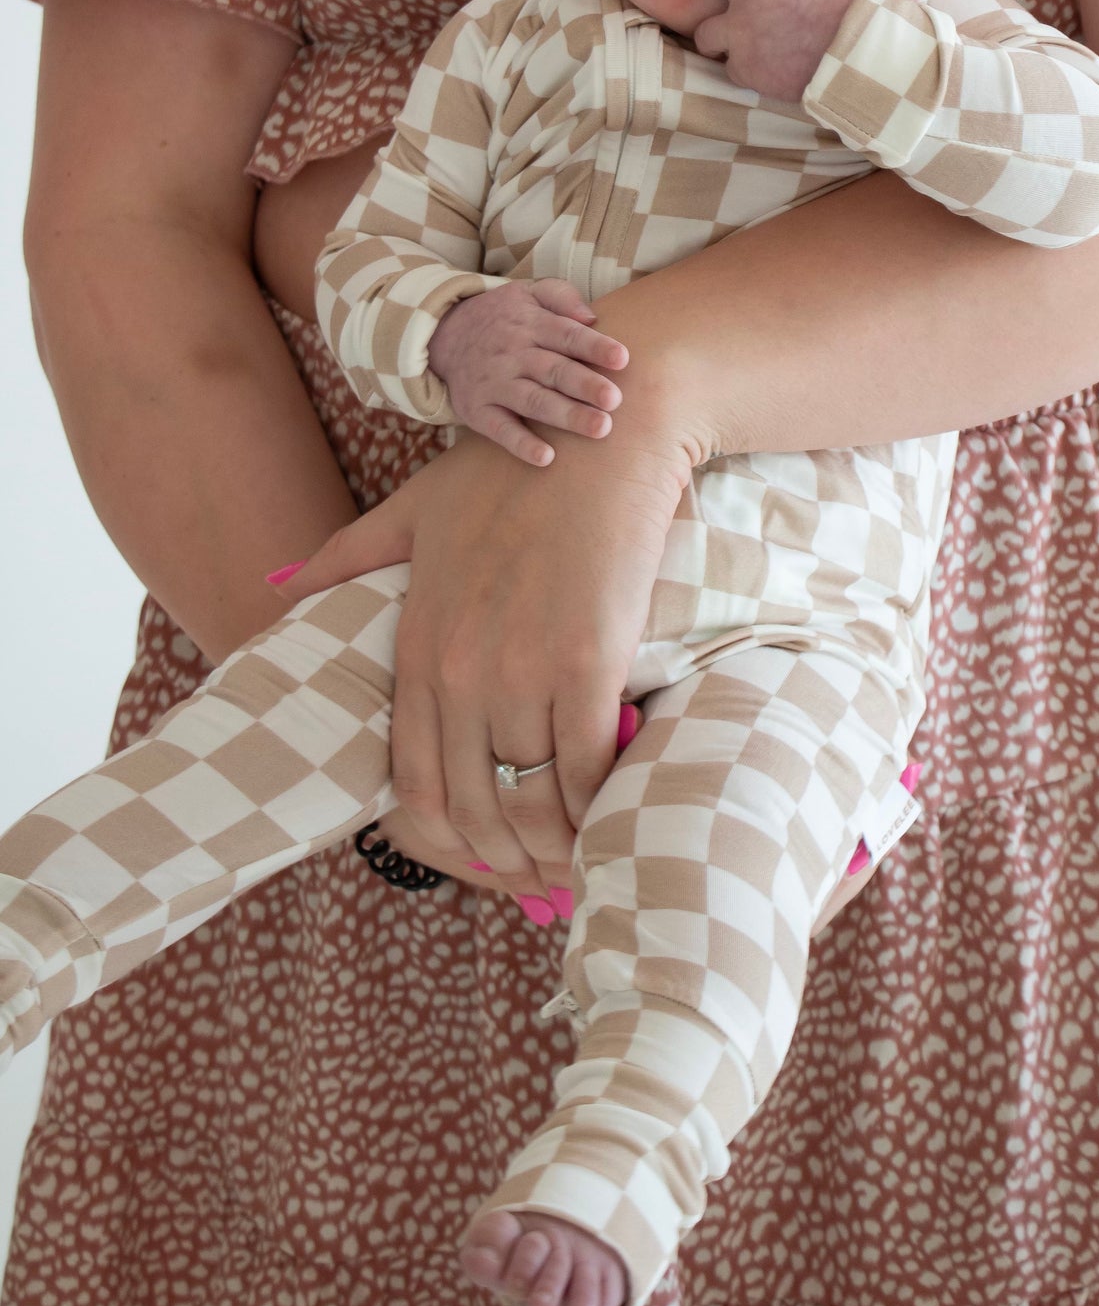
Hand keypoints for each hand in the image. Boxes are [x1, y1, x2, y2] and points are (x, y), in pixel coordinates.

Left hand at [273, 412, 690, 907]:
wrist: (600, 429)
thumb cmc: (513, 467)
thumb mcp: (411, 509)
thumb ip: (345, 558)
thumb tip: (276, 588)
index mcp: (418, 647)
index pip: (415, 788)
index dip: (448, 843)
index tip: (483, 859)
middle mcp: (459, 671)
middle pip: (474, 810)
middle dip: (506, 861)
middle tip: (540, 876)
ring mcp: (522, 670)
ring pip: (532, 802)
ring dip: (557, 846)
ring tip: (581, 855)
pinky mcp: (588, 662)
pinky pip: (588, 768)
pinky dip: (601, 803)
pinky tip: (615, 808)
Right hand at [429, 278, 628, 466]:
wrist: (443, 335)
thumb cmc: (503, 317)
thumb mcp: (528, 291)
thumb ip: (562, 296)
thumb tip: (592, 317)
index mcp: (531, 324)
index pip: (567, 335)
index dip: (594, 347)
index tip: (622, 359)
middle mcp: (514, 354)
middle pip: (554, 371)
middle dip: (586, 386)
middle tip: (615, 400)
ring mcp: (495, 384)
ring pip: (534, 401)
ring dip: (566, 416)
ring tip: (600, 428)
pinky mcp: (478, 410)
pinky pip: (500, 429)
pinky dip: (521, 444)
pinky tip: (546, 457)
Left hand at [692, 0, 855, 99]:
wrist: (852, 55)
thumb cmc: (848, 20)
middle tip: (733, 12)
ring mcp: (740, 33)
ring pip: (705, 36)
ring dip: (718, 42)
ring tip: (731, 51)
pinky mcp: (743, 67)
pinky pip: (731, 70)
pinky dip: (746, 72)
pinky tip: (765, 74)